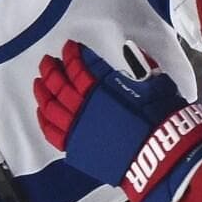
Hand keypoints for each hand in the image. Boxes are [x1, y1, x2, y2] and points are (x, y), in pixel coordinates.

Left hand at [34, 40, 201, 201]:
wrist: (160, 153)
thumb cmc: (162, 119)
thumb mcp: (156, 83)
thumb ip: (141, 65)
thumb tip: (132, 51)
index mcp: (102, 86)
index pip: (80, 65)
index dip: (73, 54)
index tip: (69, 47)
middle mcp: (84, 105)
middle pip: (59, 83)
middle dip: (52, 69)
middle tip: (48, 61)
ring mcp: (77, 128)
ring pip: (50, 107)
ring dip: (43, 92)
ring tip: (40, 83)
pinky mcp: (76, 149)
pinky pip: (52, 133)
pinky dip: (44, 121)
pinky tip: (42, 112)